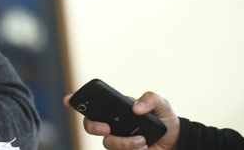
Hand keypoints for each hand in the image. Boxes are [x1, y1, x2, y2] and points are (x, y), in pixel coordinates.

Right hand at [63, 91, 180, 149]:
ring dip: (124, 142)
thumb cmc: (164, 119)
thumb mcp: (161, 104)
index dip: (76, 102)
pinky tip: (144, 147)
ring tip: (142, 141)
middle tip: (108, 128)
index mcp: (118, 109)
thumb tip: (135, 108)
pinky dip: (132, 149)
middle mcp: (113, 124)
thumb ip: (149, 99)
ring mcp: (118, 140)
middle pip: (91, 126)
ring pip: (109, 143)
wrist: (175, 141)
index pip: (94, 104)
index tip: (68, 99)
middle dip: (94, 127)